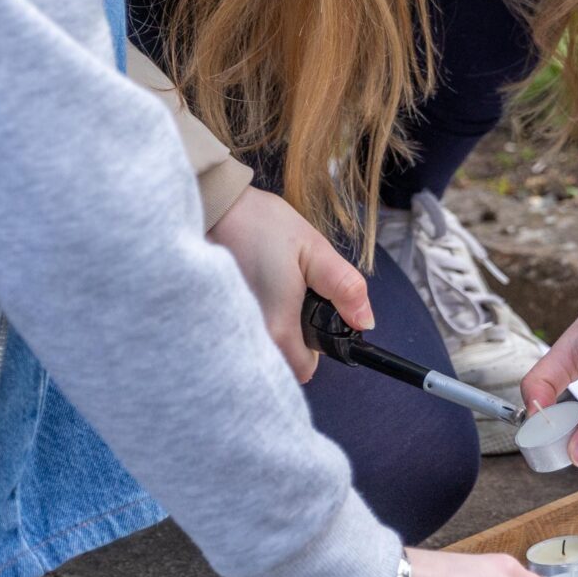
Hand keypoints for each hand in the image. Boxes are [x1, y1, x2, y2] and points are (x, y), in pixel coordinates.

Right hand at [208, 184, 370, 381]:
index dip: (316, 348)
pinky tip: (252, 289)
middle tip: (292, 297)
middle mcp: (249, 339)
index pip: (304, 369)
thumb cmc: (260, 225)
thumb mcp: (314, 249)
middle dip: (293, 338)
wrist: (212, 207)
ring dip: (272, 329)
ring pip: (261, 349)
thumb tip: (365, 322)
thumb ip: (344, 288)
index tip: (314, 318)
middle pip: (280, 361)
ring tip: (271, 289)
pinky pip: (240, 336)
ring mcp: (228, 332)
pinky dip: (250, 321)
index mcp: (279, 328)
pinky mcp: (214, 320)